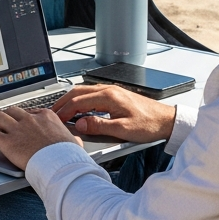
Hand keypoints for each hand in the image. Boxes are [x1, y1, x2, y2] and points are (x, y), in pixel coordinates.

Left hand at [0, 105, 81, 170]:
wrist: (61, 164)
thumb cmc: (68, 156)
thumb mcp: (73, 142)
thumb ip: (72, 140)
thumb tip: (78, 142)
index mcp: (46, 117)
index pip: (30, 111)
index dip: (21, 117)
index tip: (18, 122)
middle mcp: (30, 119)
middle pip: (12, 112)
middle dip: (4, 116)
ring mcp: (18, 129)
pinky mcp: (8, 142)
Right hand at [52, 84, 175, 143]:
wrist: (166, 120)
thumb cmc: (149, 125)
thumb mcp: (123, 130)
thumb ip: (99, 126)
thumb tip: (80, 124)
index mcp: (109, 96)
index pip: (78, 101)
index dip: (64, 111)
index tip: (56, 120)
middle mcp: (109, 90)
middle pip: (78, 92)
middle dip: (63, 102)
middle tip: (52, 112)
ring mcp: (112, 91)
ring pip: (84, 91)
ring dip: (71, 100)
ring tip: (61, 110)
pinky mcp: (115, 95)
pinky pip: (92, 94)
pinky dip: (80, 100)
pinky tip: (79, 108)